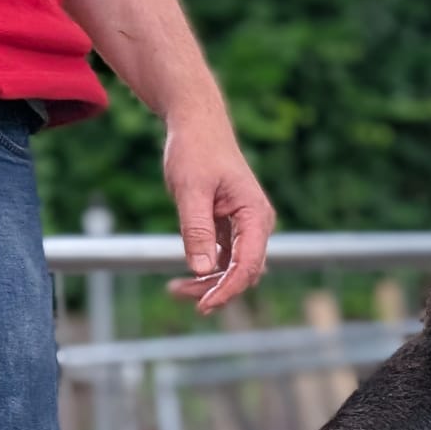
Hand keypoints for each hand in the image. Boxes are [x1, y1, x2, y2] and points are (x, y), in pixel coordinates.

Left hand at [162, 111, 275, 311]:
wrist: (197, 124)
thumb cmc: (196, 150)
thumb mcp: (191, 189)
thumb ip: (197, 230)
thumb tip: (202, 270)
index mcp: (255, 215)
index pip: (248, 264)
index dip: (227, 289)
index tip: (202, 305)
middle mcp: (256, 225)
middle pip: (244, 272)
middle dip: (215, 289)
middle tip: (178, 295)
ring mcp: (245, 228)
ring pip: (233, 269)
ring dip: (208, 284)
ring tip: (174, 290)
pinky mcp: (230, 228)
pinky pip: (224, 259)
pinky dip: (206, 271)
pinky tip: (183, 278)